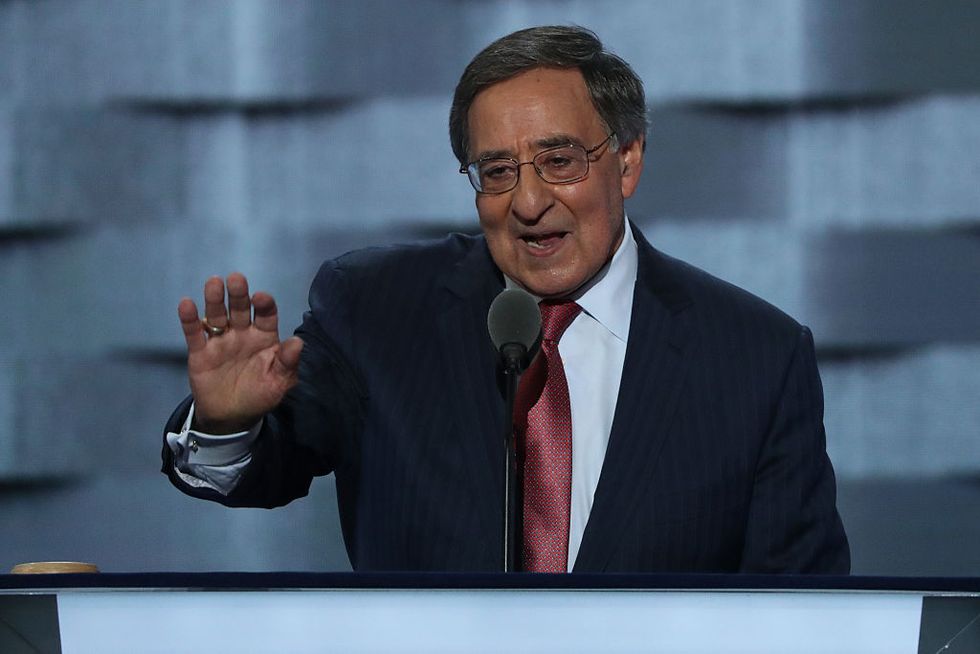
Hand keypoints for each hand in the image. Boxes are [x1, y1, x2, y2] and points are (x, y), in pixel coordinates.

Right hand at [178, 273, 302, 433]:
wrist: (231, 418)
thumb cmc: (259, 396)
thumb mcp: (279, 383)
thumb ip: (288, 362)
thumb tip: (298, 342)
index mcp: (264, 337)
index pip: (265, 315)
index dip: (264, 304)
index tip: (261, 298)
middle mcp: (242, 334)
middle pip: (240, 309)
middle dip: (238, 294)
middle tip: (236, 279)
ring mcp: (220, 341)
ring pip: (217, 316)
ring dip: (215, 300)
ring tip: (214, 283)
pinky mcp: (200, 352)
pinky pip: (194, 333)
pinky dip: (190, 319)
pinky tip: (186, 304)